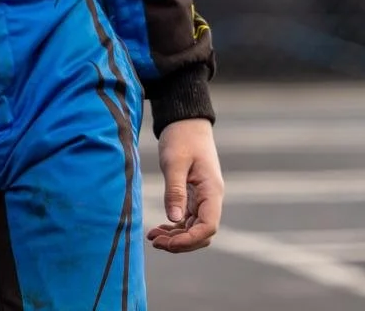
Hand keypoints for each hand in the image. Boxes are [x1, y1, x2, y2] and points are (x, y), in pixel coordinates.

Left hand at [147, 118, 222, 253]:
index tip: (168, 243)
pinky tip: (159, 229)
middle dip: (180, 242)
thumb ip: (175, 190)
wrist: (186, 121)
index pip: (208, 226)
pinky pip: (187, 220)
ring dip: (176, 237)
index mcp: (212, 191)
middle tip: (155, 241)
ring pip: (193, 229)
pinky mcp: (194, 196)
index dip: (190, 240)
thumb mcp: (175, 162)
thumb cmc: (182, 137)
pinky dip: (175, 227)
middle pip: (201, 233)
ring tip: (153, 237)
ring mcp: (203, 198)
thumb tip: (175, 219)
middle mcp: (211, 198)